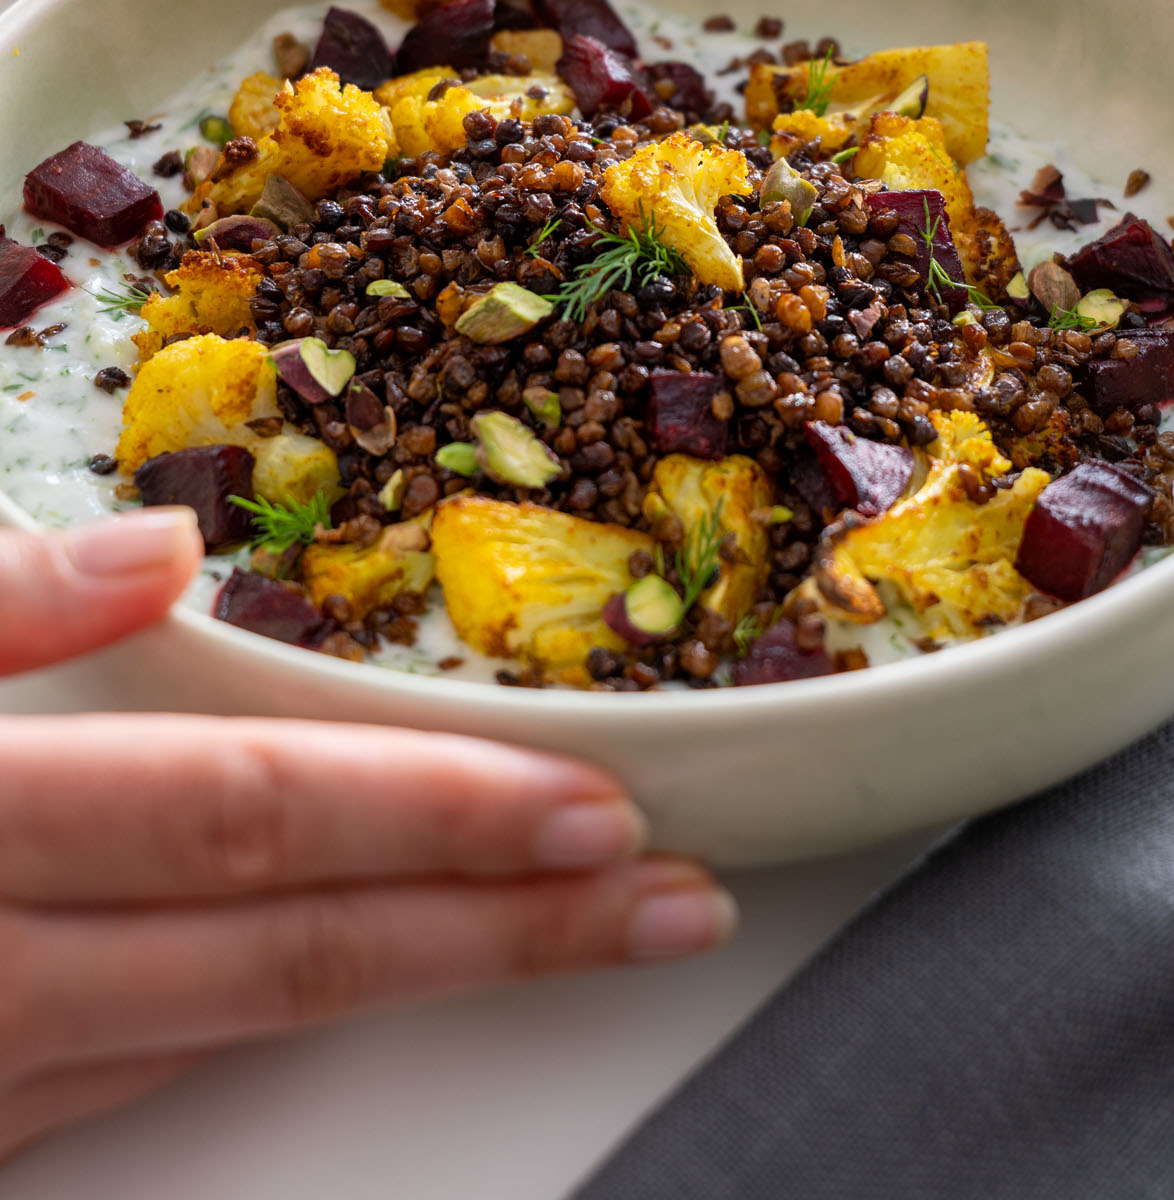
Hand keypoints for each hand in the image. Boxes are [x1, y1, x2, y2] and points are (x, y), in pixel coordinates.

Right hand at [0, 511, 736, 1161]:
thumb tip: (162, 550)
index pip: (249, 816)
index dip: (434, 811)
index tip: (596, 807)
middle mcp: (1, 985)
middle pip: (296, 949)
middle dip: (500, 926)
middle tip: (668, 897)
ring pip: (248, 1022)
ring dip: (429, 977)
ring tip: (581, 932)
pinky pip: (155, 1064)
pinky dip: (293, 1006)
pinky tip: (391, 961)